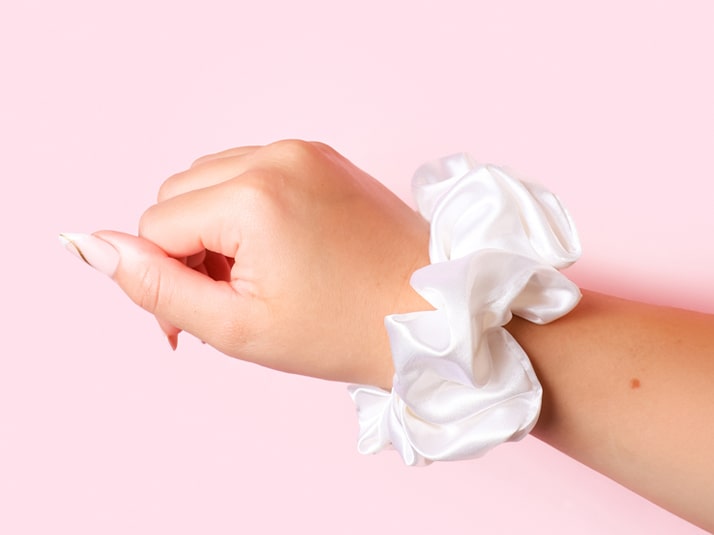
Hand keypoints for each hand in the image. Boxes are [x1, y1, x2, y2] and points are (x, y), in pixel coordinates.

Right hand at [95, 140, 430, 387]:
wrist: (432, 316)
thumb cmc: (345, 330)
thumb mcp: (237, 326)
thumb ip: (156, 287)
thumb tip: (95, 245)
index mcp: (252, 194)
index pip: (156, 227)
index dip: (166, 278)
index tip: (204, 319)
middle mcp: (276, 156)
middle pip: (178, 195)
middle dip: (188, 250)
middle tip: (234, 299)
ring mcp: (303, 151)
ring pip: (210, 182)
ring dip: (215, 230)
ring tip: (260, 276)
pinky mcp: (322, 157)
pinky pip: (252, 175)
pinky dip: (246, 212)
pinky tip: (281, 250)